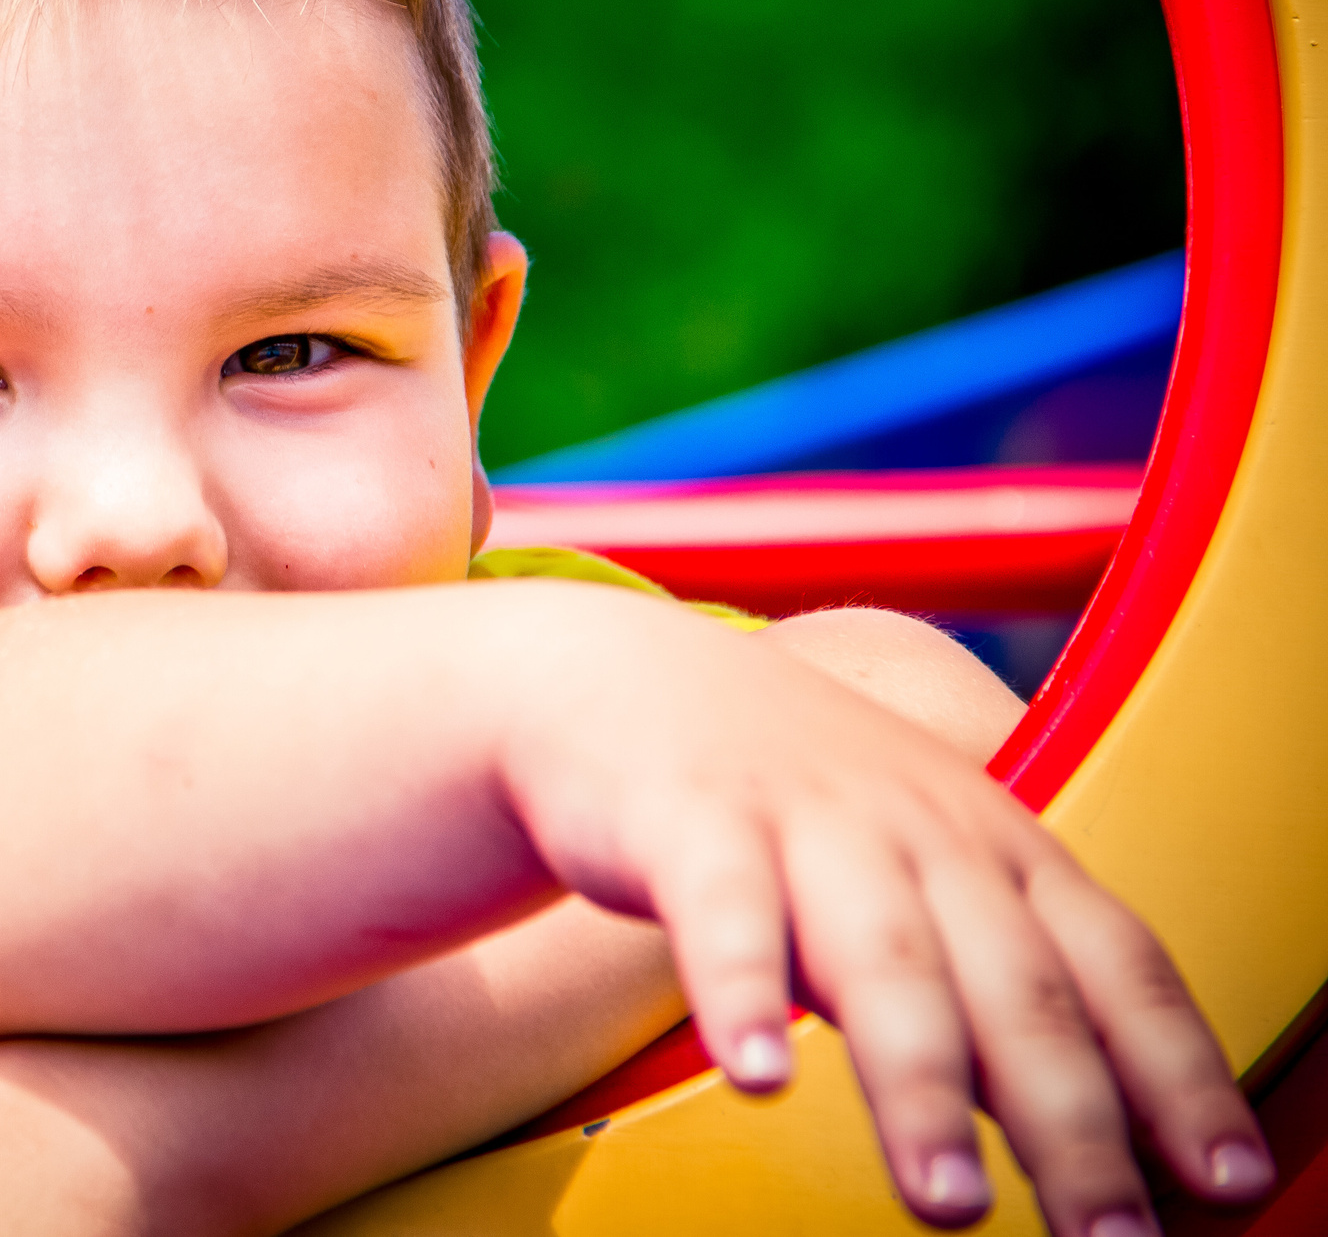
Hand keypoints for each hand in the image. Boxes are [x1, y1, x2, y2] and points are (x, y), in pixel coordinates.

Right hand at [488, 583, 1273, 1234]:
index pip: (1116, 964)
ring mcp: (808, 818)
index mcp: (997, 846)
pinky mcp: (691, 819)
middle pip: (1014, 983)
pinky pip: (724, 912)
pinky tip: (753, 1076)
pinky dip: (738, 992)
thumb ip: (1002, 985)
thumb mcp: (926, 871)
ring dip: (921, 1083)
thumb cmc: (801, 803)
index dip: (1177, 1074)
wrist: (634, 677)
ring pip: (882, 959)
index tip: (1228, 1186)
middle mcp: (920, 830)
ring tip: (949, 1200)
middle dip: (1070, 1119)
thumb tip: (1105, 1144)